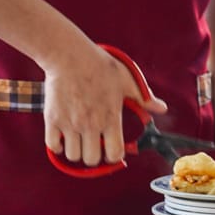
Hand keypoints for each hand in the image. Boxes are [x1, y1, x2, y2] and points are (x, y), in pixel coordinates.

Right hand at [41, 41, 167, 165]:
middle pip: (92, 160)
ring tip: (79, 141)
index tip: (111, 150)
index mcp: (110, 118)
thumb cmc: (99, 65)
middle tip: (94, 146)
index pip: (114, 153)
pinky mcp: (52, 119)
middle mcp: (90, 124)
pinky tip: (64, 138)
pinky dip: (58, 146)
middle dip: (95, 157)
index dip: (114, 156)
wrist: (68, 54)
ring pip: (73, 156)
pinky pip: (53, 146)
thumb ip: (144, 99)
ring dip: (77, 152)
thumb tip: (162, 109)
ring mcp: (70, 123)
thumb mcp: (127, 80)